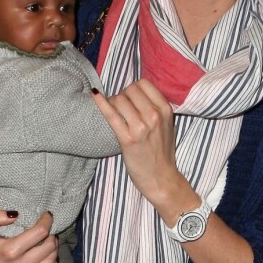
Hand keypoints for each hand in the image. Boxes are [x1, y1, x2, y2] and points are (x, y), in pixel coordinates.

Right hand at [0, 210, 58, 262]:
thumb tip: (16, 214)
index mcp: (9, 250)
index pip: (40, 233)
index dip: (47, 221)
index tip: (47, 216)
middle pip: (48, 248)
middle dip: (51, 236)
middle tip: (48, 230)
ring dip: (53, 250)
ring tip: (49, 242)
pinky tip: (49, 259)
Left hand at [93, 79, 184, 209]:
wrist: (161, 178)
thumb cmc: (161, 152)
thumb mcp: (167, 125)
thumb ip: (156, 107)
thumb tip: (135, 91)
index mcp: (165, 109)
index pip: (143, 84)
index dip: (133, 89)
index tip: (131, 99)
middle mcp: (154, 116)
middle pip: (130, 90)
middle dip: (123, 96)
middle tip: (122, 110)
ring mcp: (141, 127)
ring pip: (119, 99)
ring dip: (114, 104)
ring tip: (117, 115)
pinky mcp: (127, 139)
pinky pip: (111, 114)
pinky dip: (101, 103)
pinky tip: (95, 95)